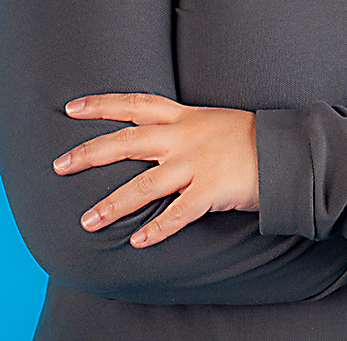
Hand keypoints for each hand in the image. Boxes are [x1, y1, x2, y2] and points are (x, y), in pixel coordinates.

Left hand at [52, 93, 258, 247]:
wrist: (286, 149)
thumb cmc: (249, 137)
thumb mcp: (212, 121)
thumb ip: (184, 128)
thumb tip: (157, 138)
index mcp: (184, 116)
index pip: (135, 104)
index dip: (102, 104)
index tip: (72, 107)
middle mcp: (184, 137)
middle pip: (127, 142)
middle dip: (90, 154)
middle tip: (60, 165)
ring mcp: (196, 164)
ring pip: (145, 184)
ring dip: (113, 205)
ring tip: (89, 222)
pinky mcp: (211, 190)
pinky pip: (178, 213)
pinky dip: (157, 229)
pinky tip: (139, 242)